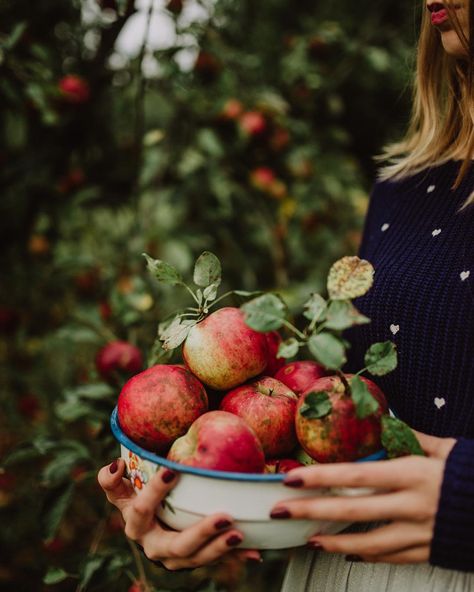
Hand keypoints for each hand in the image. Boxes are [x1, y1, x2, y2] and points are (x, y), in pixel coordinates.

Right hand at [97, 459, 260, 569]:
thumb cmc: (135, 499)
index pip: (142, 508)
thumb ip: (111, 479)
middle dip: (201, 533)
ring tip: (240, 533)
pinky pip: (216, 560)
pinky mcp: (194, 560)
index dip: (154, 491)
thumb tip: (118, 464)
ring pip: (198, 558)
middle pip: (177, 544)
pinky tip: (255, 552)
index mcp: (136, 525)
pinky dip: (236, 556)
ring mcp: (175, 557)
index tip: (172, 470)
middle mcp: (154, 546)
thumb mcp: (120, 490)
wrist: (147, 528)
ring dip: (220, 548)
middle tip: (224, 516)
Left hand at [270, 431, 455, 564]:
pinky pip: (391, 556)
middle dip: (312, 511)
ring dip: (334, 541)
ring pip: (368, 542)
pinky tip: (346, 550)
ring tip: (308, 537)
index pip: (357, 476)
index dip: (321, 478)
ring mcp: (420, 533)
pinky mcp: (429, 551)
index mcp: (413, 474)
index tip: (292, 478)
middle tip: (281, 510)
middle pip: (353, 511)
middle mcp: (412, 506)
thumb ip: (413, 438)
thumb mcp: (447, 449)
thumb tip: (386, 421)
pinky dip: (366, 553)